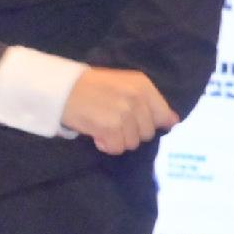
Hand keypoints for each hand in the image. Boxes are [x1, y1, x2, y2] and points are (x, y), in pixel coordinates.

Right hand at [62, 67, 178, 154]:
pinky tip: (96, 133)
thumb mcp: (124, 85)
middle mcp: (137, 98)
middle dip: (131, 132)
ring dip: (117, 139)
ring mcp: (124, 113)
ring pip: (132, 143)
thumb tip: (174, 122)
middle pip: (148, 133)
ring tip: (102, 125)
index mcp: (143, 85)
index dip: (151, 124)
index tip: (135, 123)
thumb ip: (149, 103)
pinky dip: (105, 145)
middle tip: (112, 122)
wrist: (59, 89)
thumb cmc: (91, 88)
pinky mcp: (110, 127)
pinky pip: (116, 148)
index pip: (164, 115)